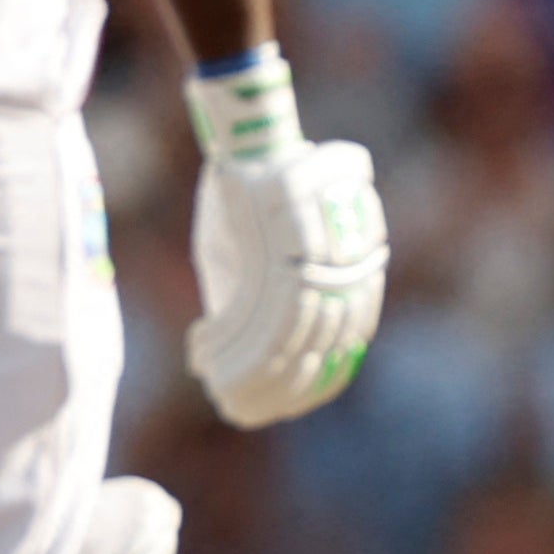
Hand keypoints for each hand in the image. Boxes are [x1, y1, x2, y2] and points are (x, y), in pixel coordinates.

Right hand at [186, 136, 387, 428]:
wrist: (252, 144)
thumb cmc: (258, 198)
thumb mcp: (273, 256)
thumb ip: (275, 300)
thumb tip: (255, 353)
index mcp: (353, 276)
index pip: (346, 347)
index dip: (314, 384)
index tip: (283, 407)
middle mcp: (342, 275)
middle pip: (314, 353)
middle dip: (274, 390)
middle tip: (240, 409)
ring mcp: (312, 266)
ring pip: (283, 343)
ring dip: (244, 374)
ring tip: (215, 387)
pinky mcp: (278, 255)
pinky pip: (255, 319)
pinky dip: (228, 345)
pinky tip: (201, 355)